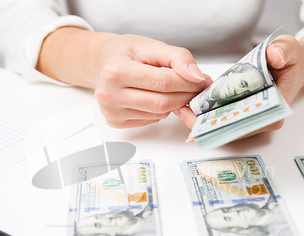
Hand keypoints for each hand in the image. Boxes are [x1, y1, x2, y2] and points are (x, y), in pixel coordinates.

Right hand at [37, 28, 211, 127]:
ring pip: (159, 114)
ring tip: (175, 90)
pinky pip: (150, 120)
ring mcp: (110, 111)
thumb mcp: (150, 46)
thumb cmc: (126, 54)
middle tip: (195, 88)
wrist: (102, 63)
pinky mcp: (115, 122)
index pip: (163, 82)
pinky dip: (160, 111)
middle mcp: (109, 94)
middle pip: (162, 102)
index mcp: (115, 70)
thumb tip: (197, 76)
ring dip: (174, 104)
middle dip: (185, 96)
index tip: (201, 79)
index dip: (188, 82)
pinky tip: (155, 98)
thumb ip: (177, 57)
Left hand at [175, 33, 303, 141]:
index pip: (248, 122)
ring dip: (204, 122)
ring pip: (226, 127)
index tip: (206, 121)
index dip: (226, 123)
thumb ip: (283, 51)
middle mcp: (263, 121)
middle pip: (232, 129)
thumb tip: (274, 56)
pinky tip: (191, 111)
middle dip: (208, 125)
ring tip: (183, 113)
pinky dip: (208, 116)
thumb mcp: (289, 49)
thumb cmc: (291, 60)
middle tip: (186, 116)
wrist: (293, 64)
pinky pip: (224, 119)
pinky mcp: (243, 114)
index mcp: (275, 111)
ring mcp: (253, 120)